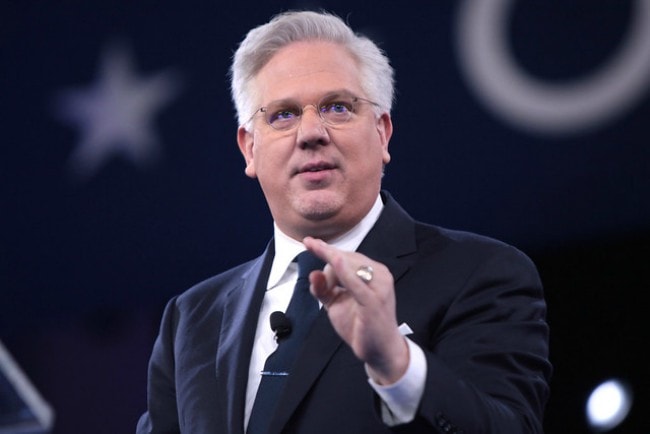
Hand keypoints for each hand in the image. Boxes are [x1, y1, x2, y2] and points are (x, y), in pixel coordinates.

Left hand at [303, 236, 408, 384]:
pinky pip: (356, 282)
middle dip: (328, 271)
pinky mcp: (373, 300)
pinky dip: (344, 271)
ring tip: (333, 295)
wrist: (380, 350)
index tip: (308, 242)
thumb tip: (312, 274)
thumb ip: (323, 288)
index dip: (326, 250)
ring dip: (331, 277)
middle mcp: (379, 274)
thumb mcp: (336, 304)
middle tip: (328, 292)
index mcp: (373, 271)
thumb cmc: (360, 324)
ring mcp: (378, 286)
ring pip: (347, 266)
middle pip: (344, 259)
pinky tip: (335, 261)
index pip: (346, 255)